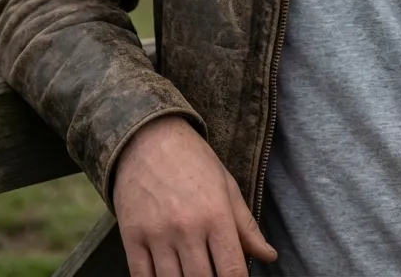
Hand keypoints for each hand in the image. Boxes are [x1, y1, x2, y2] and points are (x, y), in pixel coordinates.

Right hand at [113, 115, 277, 276]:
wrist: (148, 137)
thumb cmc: (193, 161)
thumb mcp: (226, 186)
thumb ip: (246, 225)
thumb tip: (269, 256)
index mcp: (216, 214)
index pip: (232, 271)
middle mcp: (187, 228)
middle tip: (212, 273)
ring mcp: (157, 235)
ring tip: (192, 273)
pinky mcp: (131, 238)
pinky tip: (167, 276)